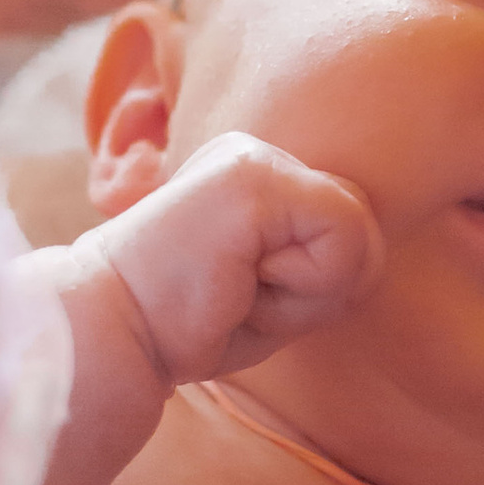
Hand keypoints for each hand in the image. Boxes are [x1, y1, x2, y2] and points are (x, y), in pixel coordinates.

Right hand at [0, 138, 380, 484]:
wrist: (110, 332)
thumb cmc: (187, 326)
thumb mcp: (270, 292)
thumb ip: (322, 263)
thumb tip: (372, 252)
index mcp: (254, 173)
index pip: (346, 231)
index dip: (313, 288)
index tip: (239, 297)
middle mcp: (256, 151)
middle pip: (362, 232)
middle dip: (317, 291)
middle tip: (238, 297)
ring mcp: (255, 158)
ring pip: (359, 236)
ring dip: (306, 293)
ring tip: (235, 289)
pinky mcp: (256, 179)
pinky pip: (344, 239)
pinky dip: (303, 286)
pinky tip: (238, 281)